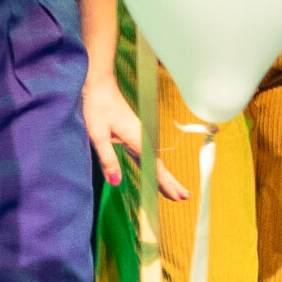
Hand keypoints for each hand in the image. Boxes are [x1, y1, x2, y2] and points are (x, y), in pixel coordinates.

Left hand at [83, 71, 189, 199]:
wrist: (99, 84)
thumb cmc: (97, 106)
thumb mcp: (98, 135)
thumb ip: (107, 159)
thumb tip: (115, 182)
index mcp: (137, 140)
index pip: (155, 168)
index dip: (165, 184)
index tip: (177, 197)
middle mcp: (142, 139)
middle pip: (159, 166)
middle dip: (171, 182)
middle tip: (185, 198)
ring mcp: (139, 136)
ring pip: (155, 162)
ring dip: (165, 176)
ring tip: (175, 191)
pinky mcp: (133, 134)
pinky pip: (147, 156)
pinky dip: (153, 168)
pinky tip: (155, 174)